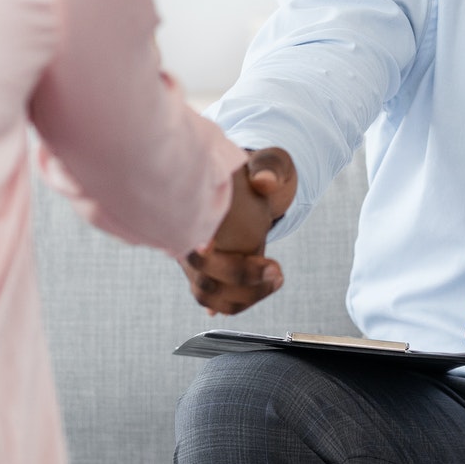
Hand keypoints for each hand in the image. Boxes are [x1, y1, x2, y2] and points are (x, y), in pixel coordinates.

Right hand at [186, 148, 298, 314]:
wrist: (255, 185)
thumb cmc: (259, 171)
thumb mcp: (270, 162)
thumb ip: (269, 167)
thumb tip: (265, 181)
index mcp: (196, 208)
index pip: (192, 240)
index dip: (208, 252)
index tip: (226, 252)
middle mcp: (187, 237)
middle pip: (201, 274)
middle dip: (240, 277)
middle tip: (276, 268)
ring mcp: (194, 258)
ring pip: (207, 294)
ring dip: (245, 296)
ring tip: (277, 277)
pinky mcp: (207, 274)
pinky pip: (215, 300)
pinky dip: (240, 301)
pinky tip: (267, 286)